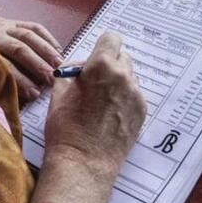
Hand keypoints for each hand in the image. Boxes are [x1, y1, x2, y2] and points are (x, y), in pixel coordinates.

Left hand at [0, 7, 62, 101]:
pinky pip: (34, 27)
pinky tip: (59, 50)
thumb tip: (8, 102)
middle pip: (19, 50)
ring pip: (29, 37)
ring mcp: (6, 26)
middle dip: (38, 65)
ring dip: (47, 51)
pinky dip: (48, 39)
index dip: (21, 81)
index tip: (35, 94)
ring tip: (60, 65)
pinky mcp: (15, 21)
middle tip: (52, 79)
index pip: (4, 66)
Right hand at [42, 32, 146, 177]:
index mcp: (101, 66)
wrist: (84, 163)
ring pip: (129, 77)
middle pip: (121, 57)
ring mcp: (135, 94)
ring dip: (117, 82)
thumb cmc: (66, 128)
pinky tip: (110, 115)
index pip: (111, 38)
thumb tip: (80, 68)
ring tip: (101, 103)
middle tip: (95, 82)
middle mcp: (123, 76)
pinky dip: (124, 99)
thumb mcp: (59, 93)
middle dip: (109, 64)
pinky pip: (134, 95)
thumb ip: (72, 72)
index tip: (97, 54)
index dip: (103, 45)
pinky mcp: (142, 111)